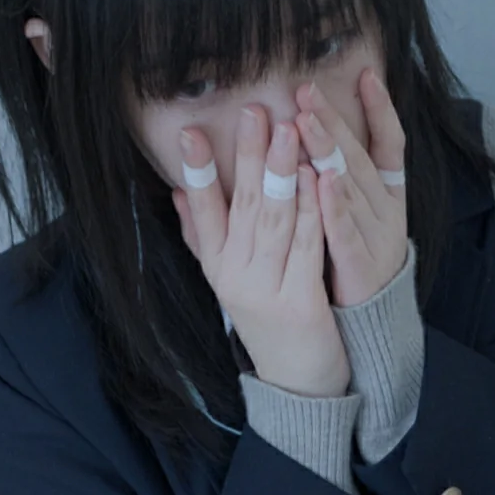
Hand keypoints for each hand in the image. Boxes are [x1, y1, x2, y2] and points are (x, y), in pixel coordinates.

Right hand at [172, 105, 349, 398]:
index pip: (202, 211)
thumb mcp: (230, 279)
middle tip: (255, 110)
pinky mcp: (301, 303)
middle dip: (249, 155)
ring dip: (282, 172)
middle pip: (244, 206)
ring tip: (288, 129)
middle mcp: (236, 276)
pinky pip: (307, 247)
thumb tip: (177, 191)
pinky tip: (317, 179)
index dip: (197, 172)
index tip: (190, 133)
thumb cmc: (269, 321)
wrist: (297, 383)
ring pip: (276, 221)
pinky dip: (313, 210)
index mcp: (218, 266)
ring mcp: (267, 290)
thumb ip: (205, 235)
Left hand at [294, 69, 408, 307]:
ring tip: (307, 120)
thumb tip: (318, 124)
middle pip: (360, 158)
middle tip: (308, 89)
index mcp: (389, 195)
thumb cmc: (354, 259)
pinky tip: (321, 182)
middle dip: (334, 122)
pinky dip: (335, 207)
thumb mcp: (356, 213)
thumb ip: (343, 174)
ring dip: (328, 152)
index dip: (382, 110)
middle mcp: (386, 210)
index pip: (391, 144)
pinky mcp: (360, 265)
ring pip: (351, 188)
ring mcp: (376, 237)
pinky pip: (346, 232)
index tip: (368, 74)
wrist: (371, 321)